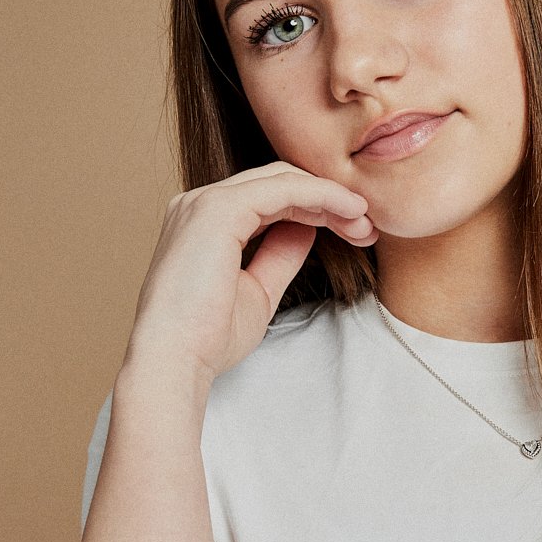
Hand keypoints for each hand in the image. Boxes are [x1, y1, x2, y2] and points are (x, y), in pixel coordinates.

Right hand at [125, 161, 377, 383]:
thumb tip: (308, 229)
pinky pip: (281, 189)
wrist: (174, 360)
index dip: (316, 209)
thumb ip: (280, 255)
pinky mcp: (217, 209)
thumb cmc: (207, 337)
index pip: (269, 198)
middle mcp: (200, 204)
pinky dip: (320, 195)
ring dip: (330, 197)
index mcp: (205, 223)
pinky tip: (349, 210)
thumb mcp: (258, 290)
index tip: (356, 232)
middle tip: (367, 226)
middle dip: (328, 200)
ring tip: (364, 221)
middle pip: (278, 183)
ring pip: (282, 180)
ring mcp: (205, 203)